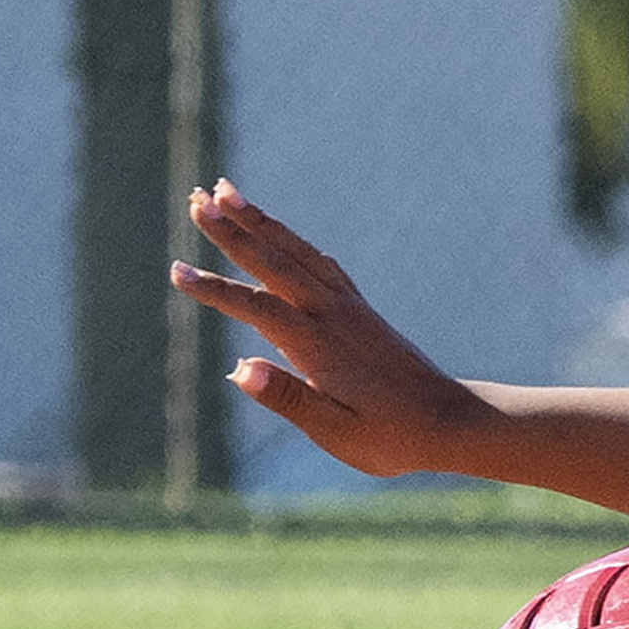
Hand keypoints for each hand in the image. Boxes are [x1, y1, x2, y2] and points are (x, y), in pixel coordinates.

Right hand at [168, 181, 492, 480]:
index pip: (255, 307)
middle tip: (198, 196)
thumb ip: (288, 399)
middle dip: (233, 229)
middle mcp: (332, 314)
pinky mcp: (361, 310)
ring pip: (296, 252)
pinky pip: (321, 263)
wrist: (450, 423)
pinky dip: (295, 242)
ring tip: (227, 191)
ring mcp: (349, 306)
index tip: (177, 271)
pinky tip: (282, 236)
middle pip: (273, 261)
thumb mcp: (336, 432)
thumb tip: (238, 369)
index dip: (214, 289)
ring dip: (261, 222)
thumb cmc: (391, 437)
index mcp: (318, 344)